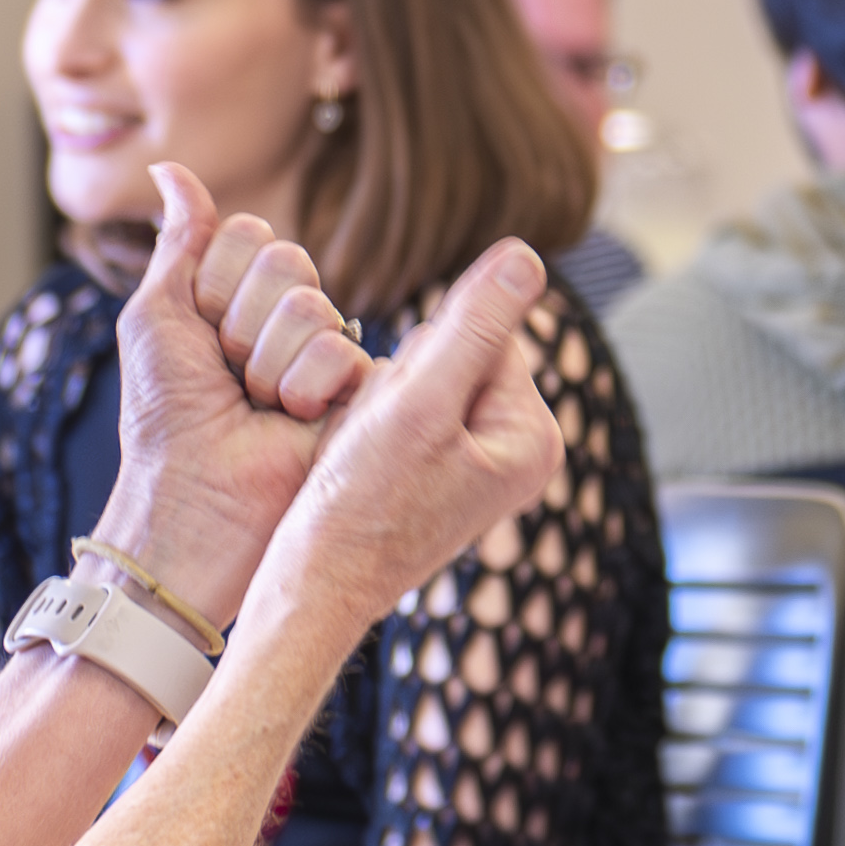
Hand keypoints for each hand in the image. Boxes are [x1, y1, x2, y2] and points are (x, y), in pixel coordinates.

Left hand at [101, 163, 369, 628]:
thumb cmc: (163, 418)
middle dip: (239, 323)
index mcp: (241, 295)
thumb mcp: (155, 317)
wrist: (191, 501)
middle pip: (286, 262)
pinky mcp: (358, 393)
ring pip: (312, 307)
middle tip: (227, 374)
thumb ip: (181, 242)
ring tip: (256, 407)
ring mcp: (325, 355)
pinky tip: (290, 422)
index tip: (197, 335)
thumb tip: (170, 169)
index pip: (250, 236)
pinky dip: (302, 390)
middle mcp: (287, 319)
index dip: (215, 284)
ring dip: (265, 365)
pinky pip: (339, 354)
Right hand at [252, 234, 560, 633]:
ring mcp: (475, 462)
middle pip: (452, 352)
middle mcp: (515, 449)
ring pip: (417, 378)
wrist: (311, 589)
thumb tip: (527, 256)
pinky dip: (368, 424)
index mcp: (532, 435)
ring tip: (364, 458)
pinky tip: (357, 466)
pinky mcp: (436, 471)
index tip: (396, 416)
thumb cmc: (360, 507)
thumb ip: (474, 327)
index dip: (420, 356)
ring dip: (378, 402)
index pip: (481, 332)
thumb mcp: (417, 405)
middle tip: (376, 445)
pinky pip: (399, 411)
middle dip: (401, 381)